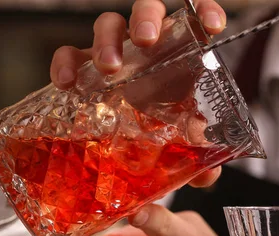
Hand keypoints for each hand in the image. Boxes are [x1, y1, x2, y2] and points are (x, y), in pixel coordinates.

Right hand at [49, 0, 225, 187]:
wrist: (133, 140)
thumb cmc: (163, 126)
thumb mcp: (183, 138)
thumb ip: (197, 151)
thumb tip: (208, 176)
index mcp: (181, 55)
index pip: (196, 21)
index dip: (205, 13)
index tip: (212, 26)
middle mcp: (149, 47)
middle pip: (148, 12)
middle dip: (146, 19)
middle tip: (147, 41)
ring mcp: (117, 53)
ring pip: (109, 25)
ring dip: (108, 40)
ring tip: (109, 68)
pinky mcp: (85, 66)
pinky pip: (71, 53)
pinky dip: (66, 62)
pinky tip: (68, 82)